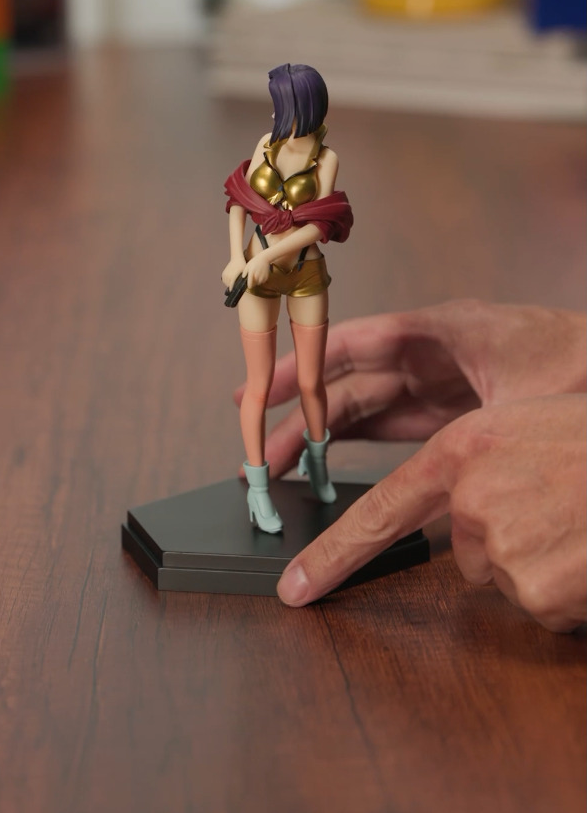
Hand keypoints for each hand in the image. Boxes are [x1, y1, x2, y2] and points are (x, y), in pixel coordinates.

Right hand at [221, 257, 245, 290]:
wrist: (236, 258)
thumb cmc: (242, 266)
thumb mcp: (244, 272)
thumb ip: (243, 280)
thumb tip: (243, 287)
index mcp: (233, 276)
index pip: (231, 285)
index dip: (233, 289)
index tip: (234, 292)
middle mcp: (228, 275)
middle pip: (228, 285)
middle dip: (232, 287)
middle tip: (235, 288)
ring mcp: (225, 274)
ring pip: (226, 283)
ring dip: (228, 284)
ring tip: (233, 285)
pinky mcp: (223, 273)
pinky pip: (224, 280)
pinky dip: (226, 281)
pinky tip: (230, 281)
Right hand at [238, 300, 585, 476]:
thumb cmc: (581, 364)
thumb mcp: (519, 399)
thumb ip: (465, 434)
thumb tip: (426, 481)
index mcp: (439, 331)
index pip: (353, 344)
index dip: (302, 364)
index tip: (258, 387)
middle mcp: (431, 353)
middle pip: (350, 381)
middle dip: (300, 410)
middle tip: (258, 446)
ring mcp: (442, 381)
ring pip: (366, 407)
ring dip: (323, 432)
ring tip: (282, 464)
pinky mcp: (455, 410)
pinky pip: (394, 425)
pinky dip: (360, 441)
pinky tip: (331, 460)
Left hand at [243, 252, 271, 289]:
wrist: (264, 258)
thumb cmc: (254, 262)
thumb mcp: (248, 265)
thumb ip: (245, 272)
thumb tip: (243, 278)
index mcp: (251, 272)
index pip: (250, 283)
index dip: (249, 286)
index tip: (249, 287)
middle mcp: (257, 275)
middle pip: (254, 284)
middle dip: (253, 283)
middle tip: (252, 280)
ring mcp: (262, 276)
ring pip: (258, 283)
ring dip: (257, 282)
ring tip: (255, 277)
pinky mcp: (266, 277)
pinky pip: (262, 281)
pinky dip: (261, 280)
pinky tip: (259, 276)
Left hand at [276, 394, 586, 631]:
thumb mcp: (533, 430)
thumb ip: (483, 470)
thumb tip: (467, 526)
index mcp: (465, 447)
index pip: (379, 512)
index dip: (332, 555)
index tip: (295, 591)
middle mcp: (473, 497)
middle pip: (467, 550)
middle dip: (509, 540)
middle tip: (561, 507)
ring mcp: (505, 545)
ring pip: (509, 579)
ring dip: (545, 564)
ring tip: (582, 524)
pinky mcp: (538, 589)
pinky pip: (543, 606)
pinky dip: (570, 591)